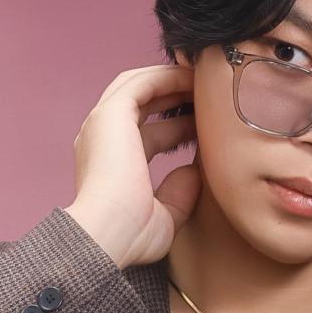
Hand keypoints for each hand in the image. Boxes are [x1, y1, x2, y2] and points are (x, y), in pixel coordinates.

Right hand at [63, 61, 201, 268]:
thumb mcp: (166, 214)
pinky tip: (193, 77)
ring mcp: (103, 124)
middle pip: (142, 105)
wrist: (107, 235)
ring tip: (203, 79)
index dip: (180, 128)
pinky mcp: (110, 114)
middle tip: (208, 96)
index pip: (150, 135)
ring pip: (139, 86)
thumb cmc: (131, 236)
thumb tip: (196, 169)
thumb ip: (180, 191)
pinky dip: (167, 76)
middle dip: (175, 96)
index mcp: (113, 165)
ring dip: (172, 80)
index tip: (208, 126)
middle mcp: (103, 140)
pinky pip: (141, 83)